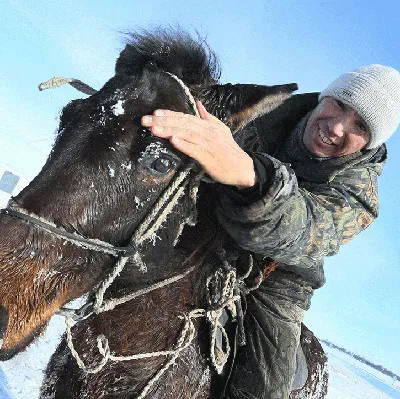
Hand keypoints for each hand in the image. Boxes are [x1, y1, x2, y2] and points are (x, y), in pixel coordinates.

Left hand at [141, 101, 255, 187]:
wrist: (243, 168)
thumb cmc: (228, 151)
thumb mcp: (220, 130)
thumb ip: (208, 118)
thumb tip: (198, 104)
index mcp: (208, 126)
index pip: (186, 117)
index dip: (170, 114)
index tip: (155, 113)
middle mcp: (208, 132)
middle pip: (183, 123)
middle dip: (163, 121)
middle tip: (145, 120)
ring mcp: (209, 144)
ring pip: (187, 134)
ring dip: (170, 130)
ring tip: (154, 129)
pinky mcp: (209, 158)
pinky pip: (195, 150)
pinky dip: (184, 145)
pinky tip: (173, 141)